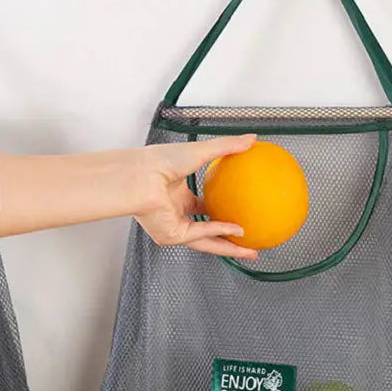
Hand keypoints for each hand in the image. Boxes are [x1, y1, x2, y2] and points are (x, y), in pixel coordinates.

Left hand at [132, 134, 257, 259]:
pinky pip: (201, 235)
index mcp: (178, 195)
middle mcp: (176, 212)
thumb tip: (251, 139)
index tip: (241, 214)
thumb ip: (227, 146)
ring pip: (207, 241)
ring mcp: (174, 225)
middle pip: (208, 230)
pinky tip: (236, 231)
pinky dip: (219, 232)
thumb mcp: (201, 151)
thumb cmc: (159, 161)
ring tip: (250, 252)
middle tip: (249, 241)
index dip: (224, 212)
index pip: (205, 207)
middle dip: (229, 238)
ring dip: (229, 247)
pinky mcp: (172, 235)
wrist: (141, 175)